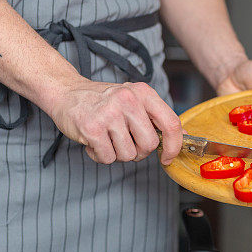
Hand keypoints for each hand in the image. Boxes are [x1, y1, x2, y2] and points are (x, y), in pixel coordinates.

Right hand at [44, 78, 182, 164]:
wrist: (66, 92)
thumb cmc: (103, 100)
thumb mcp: (134, 100)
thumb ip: (157, 118)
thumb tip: (184, 136)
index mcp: (143, 93)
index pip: (171, 124)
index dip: (174, 146)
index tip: (167, 157)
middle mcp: (128, 100)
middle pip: (149, 145)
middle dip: (138, 151)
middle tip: (124, 141)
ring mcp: (109, 114)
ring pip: (128, 155)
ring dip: (117, 154)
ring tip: (107, 138)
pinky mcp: (92, 128)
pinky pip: (108, 158)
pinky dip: (101, 156)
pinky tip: (94, 142)